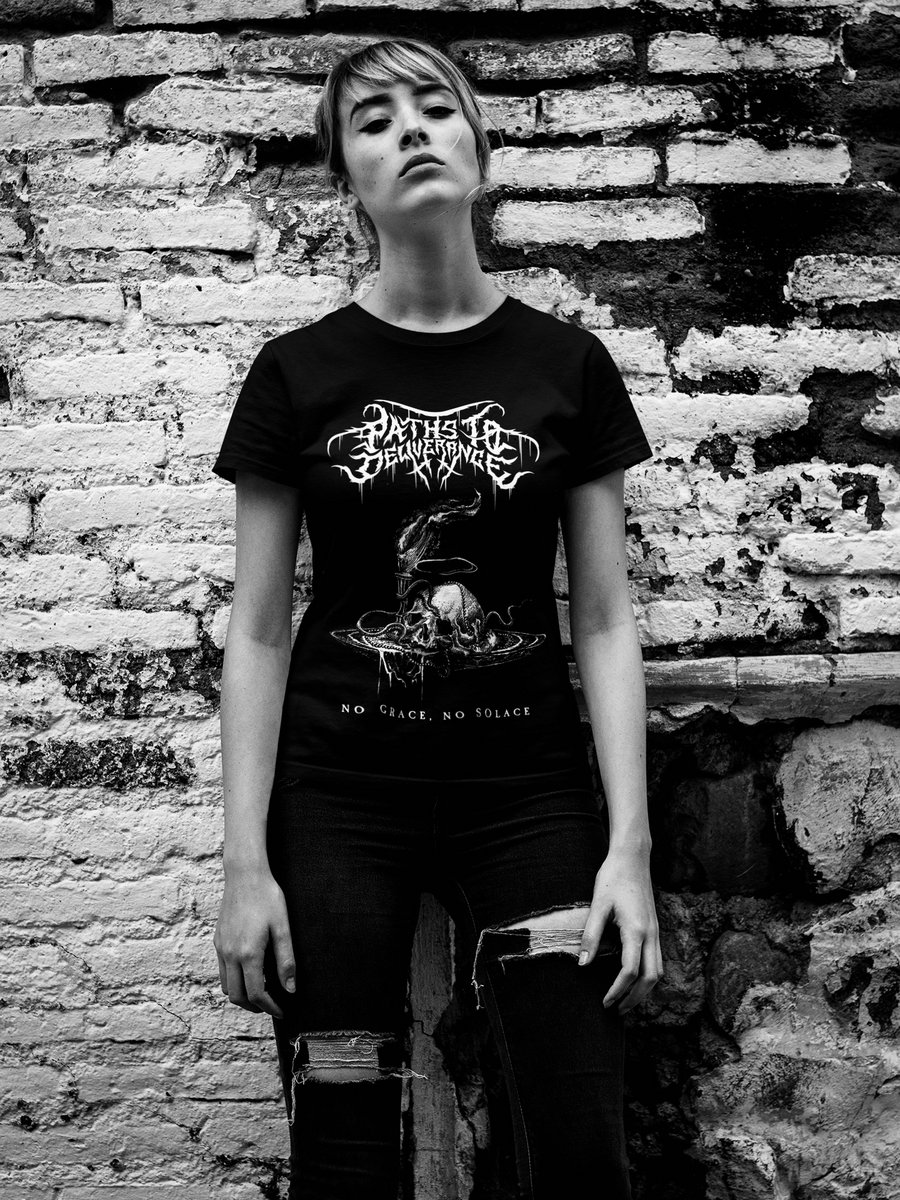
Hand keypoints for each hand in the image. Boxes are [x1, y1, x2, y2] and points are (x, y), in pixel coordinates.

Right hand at [213, 864, 295, 1018]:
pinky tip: (249, 972)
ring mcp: (221, 948)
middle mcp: (230, 954)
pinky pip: (222, 970)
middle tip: (271, 1007)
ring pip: (225, 985)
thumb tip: (290, 989)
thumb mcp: (283, 927)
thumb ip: (286, 960)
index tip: (281, 1011)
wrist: (244, 875)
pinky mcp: (217, 940)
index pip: (256, 993)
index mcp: (248, 954)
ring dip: (241, 995)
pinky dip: (234, 980)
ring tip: (260, 992)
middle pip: (236, 996)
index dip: (270, 1007)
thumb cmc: (267, 898)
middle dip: (254, 1007)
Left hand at [579, 848, 662, 1013]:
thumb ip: (591, 935)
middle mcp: (651, 934)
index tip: (604, 1002)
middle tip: (616, 1010)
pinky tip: (633, 979)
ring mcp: (656, 931)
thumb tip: (583, 965)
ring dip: (644, 990)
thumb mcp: (598, 905)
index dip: (617, 990)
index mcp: (636, 930)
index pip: (630, 971)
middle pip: (651, 978)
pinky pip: (657, 960)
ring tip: (625, 1001)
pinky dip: (648, 976)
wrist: (633, 857)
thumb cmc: (613, 878)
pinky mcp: (655, 928)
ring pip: (658, 971)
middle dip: (635, 998)